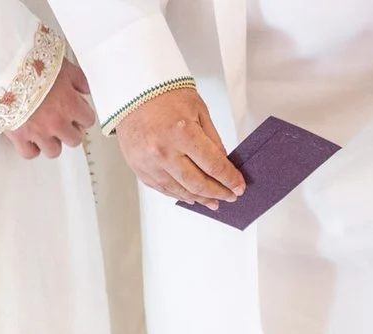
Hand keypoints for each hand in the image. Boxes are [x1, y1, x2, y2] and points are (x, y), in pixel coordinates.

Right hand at [6, 61, 95, 157]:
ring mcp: (39, 132)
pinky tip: (30, 138)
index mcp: (70, 105)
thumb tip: (84, 90)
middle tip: (62, 121)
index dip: (82, 115)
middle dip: (70, 131)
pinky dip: (31, 148)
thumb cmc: (31, 63)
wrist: (3, 68)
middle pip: (74, 140)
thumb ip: (78, 79)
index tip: (76, 112)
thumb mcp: (62, 64)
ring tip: (45, 131)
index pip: (88, 120)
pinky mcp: (19, 137)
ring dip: (52, 142)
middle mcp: (57, 122)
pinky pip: (30, 153)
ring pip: (54, 151)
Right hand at [114, 85, 245, 204]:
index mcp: (182, 133)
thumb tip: (222, 165)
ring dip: (199, 198)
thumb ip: (212, 140)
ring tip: (213, 201)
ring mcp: (150, 163)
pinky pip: (163, 189)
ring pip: (180, 191)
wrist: (134, 92)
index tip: (238, 187)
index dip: (229, 179)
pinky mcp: (140, 169)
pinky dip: (179, 195)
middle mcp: (164, 151)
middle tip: (230, 196)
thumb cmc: (165, 95)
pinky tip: (191, 197)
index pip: (213, 165)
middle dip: (218, 192)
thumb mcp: (198, 110)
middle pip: (198, 183)